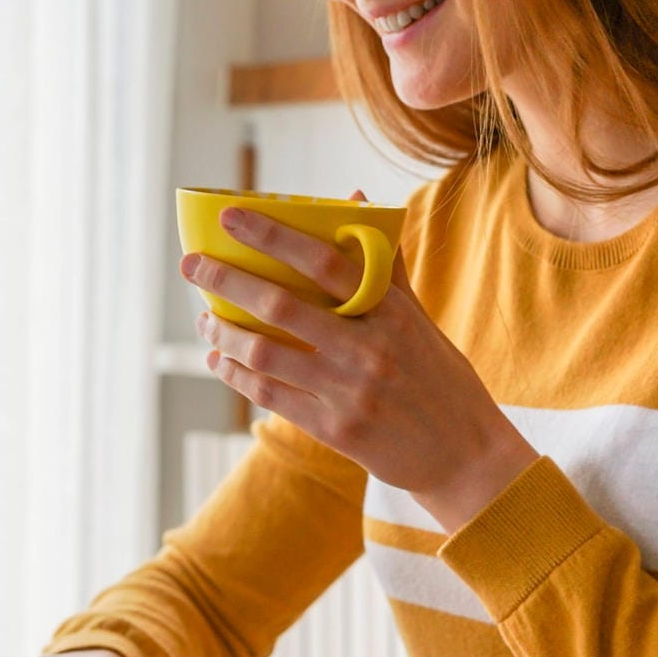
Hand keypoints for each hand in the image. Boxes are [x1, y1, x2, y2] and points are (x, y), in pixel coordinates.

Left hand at [181, 192, 537, 530]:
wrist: (466, 458)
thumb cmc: (439, 378)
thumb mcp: (419, 319)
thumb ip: (383, 265)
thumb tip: (358, 199)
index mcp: (391, 312)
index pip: (325, 261)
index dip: (274, 236)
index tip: (230, 217)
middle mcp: (369, 349)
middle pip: (281, 306)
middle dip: (227, 281)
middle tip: (191, 265)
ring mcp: (349, 391)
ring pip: (266, 353)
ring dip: (224, 333)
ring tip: (204, 319)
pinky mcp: (334, 429)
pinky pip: (270, 395)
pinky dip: (237, 374)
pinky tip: (220, 360)